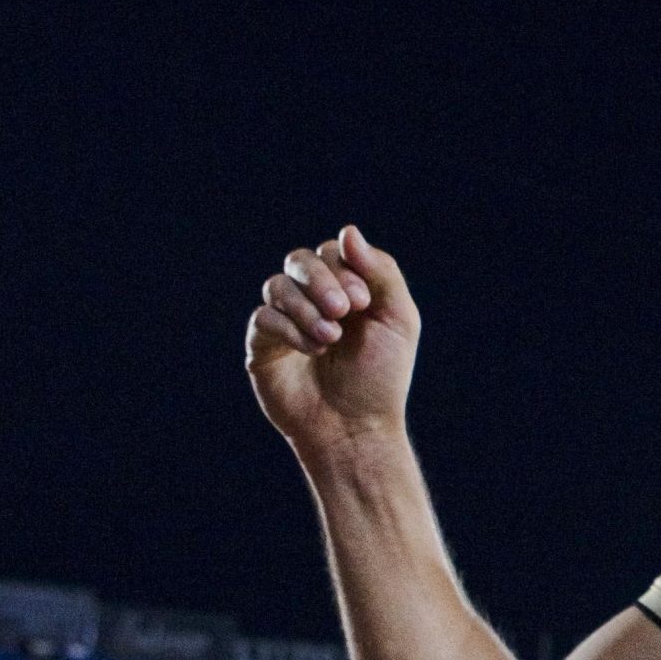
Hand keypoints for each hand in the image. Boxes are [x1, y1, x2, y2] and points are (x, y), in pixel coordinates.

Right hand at [246, 225, 420, 458]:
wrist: (357, 429)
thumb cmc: (381, 378)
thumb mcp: (397, 319)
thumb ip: (381, 272)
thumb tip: (347, 231)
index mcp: (345, 289)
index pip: (332, 252)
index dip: (343, 267)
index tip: (363, 302)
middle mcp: (312, 301)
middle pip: (300, 260)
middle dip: (322, 280)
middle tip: (344, 311)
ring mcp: (285, 322)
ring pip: (277, 286)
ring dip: (306, 307)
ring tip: (330, 338)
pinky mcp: (263, 347)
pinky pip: (263, 318)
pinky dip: (289, 329)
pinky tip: (313, 351)